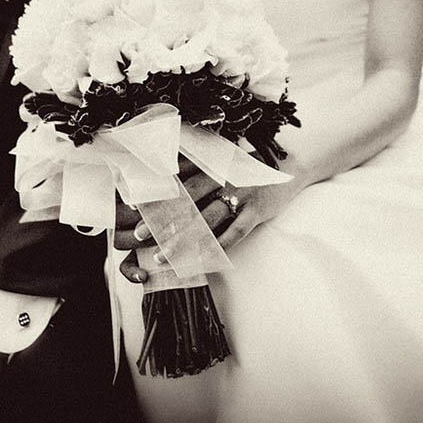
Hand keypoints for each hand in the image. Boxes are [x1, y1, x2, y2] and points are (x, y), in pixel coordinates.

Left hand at [114, 155, 310, 283]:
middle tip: (139, 235)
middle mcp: (221, 178)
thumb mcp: (224, 164)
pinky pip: (234, 232)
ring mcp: (240, 194)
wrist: (290, 162)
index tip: (132, 207)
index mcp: (211, 166)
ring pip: (206, 221)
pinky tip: (201, 260)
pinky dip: (217, 247)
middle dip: (161, 220)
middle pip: (187, 202)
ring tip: (162, 255)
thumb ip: (201, 174)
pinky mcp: (256, 210)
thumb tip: (170, 187)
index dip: (155, 195)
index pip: (177, 182)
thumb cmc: (250, 167)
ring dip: (182, 240)